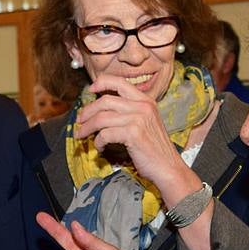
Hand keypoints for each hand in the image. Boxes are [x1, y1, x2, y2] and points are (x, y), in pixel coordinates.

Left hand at [77, 76, 201, 203]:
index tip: (90, 90)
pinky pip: (105, 134)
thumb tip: (103, 109)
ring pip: (101, 118)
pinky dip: (98, 142)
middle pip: (105, 101)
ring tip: (81, 135)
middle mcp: (142, 106)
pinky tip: (100, 147)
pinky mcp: (132, 134)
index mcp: (146, 101)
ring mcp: (138, 119)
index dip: (101, 83)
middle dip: (87, 111)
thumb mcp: (146, 123)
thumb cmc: (155, 149)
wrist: (168, 167)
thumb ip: (130, 112)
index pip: (119, 82)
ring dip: (87, 128)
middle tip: (80, 121)